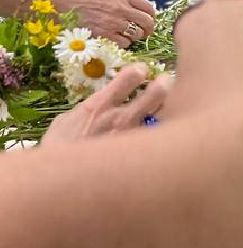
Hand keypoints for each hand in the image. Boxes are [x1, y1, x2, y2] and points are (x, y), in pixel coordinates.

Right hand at [42, 64, 171, 145]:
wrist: (62, 179)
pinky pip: (157, 141)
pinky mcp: (140, 155)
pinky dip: (164, 135)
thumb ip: (88, 110)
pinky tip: (170, 134)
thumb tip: (99, 102)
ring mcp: (132, 138)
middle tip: (167, 81)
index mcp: (98, 107)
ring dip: (167, 110)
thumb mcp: (66, 122)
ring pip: (159, 118)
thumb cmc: (60, 150)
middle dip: (162, 87)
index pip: (123, 82)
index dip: (135, 73)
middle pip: (151, 98)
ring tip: (176, 105)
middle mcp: (119, 120)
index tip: (142, 68)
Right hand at [54, 0, 156, 46]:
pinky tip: (113, 40)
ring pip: (137, 35)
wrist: (54, 1)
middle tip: (141, 32)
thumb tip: (134, 9)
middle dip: (147, 29)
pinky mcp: (104, 34)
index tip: (147, 20)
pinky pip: (124, 44)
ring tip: (123, 35)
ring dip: (133, 37)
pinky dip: (122, 44)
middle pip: (147, 22)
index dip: (150, 16)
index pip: (148, 7)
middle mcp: (120, 8)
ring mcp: (113, 22)